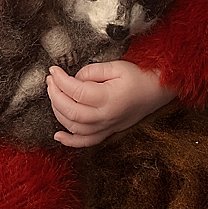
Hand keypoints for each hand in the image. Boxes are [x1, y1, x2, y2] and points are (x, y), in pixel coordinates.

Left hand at [47, 61, 173, 147]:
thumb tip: (74, 77)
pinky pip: (86, 142)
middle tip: (51, 81)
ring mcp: (106, 127)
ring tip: (53, 95)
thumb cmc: (140, 78)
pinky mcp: (107, 131)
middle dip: (55, 95)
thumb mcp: (117, 66)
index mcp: (109, 98)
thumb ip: (92, 71)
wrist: (157, 92)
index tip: (53, 71)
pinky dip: (70, 141)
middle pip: (71, 111)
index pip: (76, 91)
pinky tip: (58, 135)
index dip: (60, 80)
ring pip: (75, 127)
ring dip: (58, 112)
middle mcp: (106, 116)